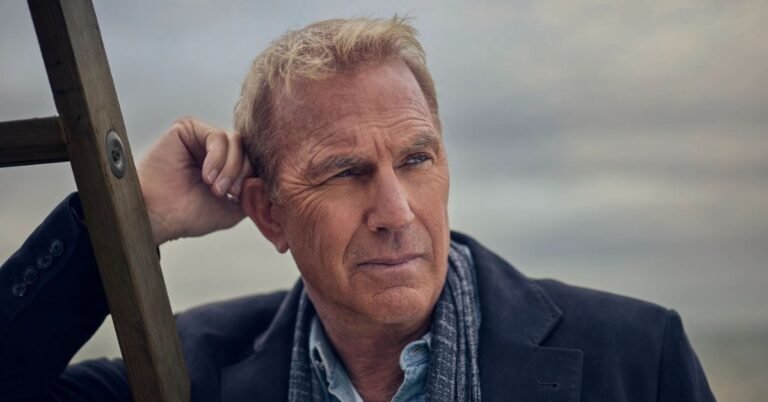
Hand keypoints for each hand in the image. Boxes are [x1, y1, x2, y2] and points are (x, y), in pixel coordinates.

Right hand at [138, 117, 252, 245]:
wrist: (159, 216)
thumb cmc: (189, 215)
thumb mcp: (234, 207)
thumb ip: (254, 191)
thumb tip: (274, 180)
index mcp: (227, 166)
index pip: (255, 160)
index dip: (254, 178)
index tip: (240, 198)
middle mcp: (216, 149)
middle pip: (249, 149)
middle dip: (243, 173)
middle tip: (227, 193)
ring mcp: (202, 138)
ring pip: (236, 142)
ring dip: (230, 168)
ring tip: (216, 187)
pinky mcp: (188, 128)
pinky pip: (218, 136)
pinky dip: (218, 158)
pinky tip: (206, 175)